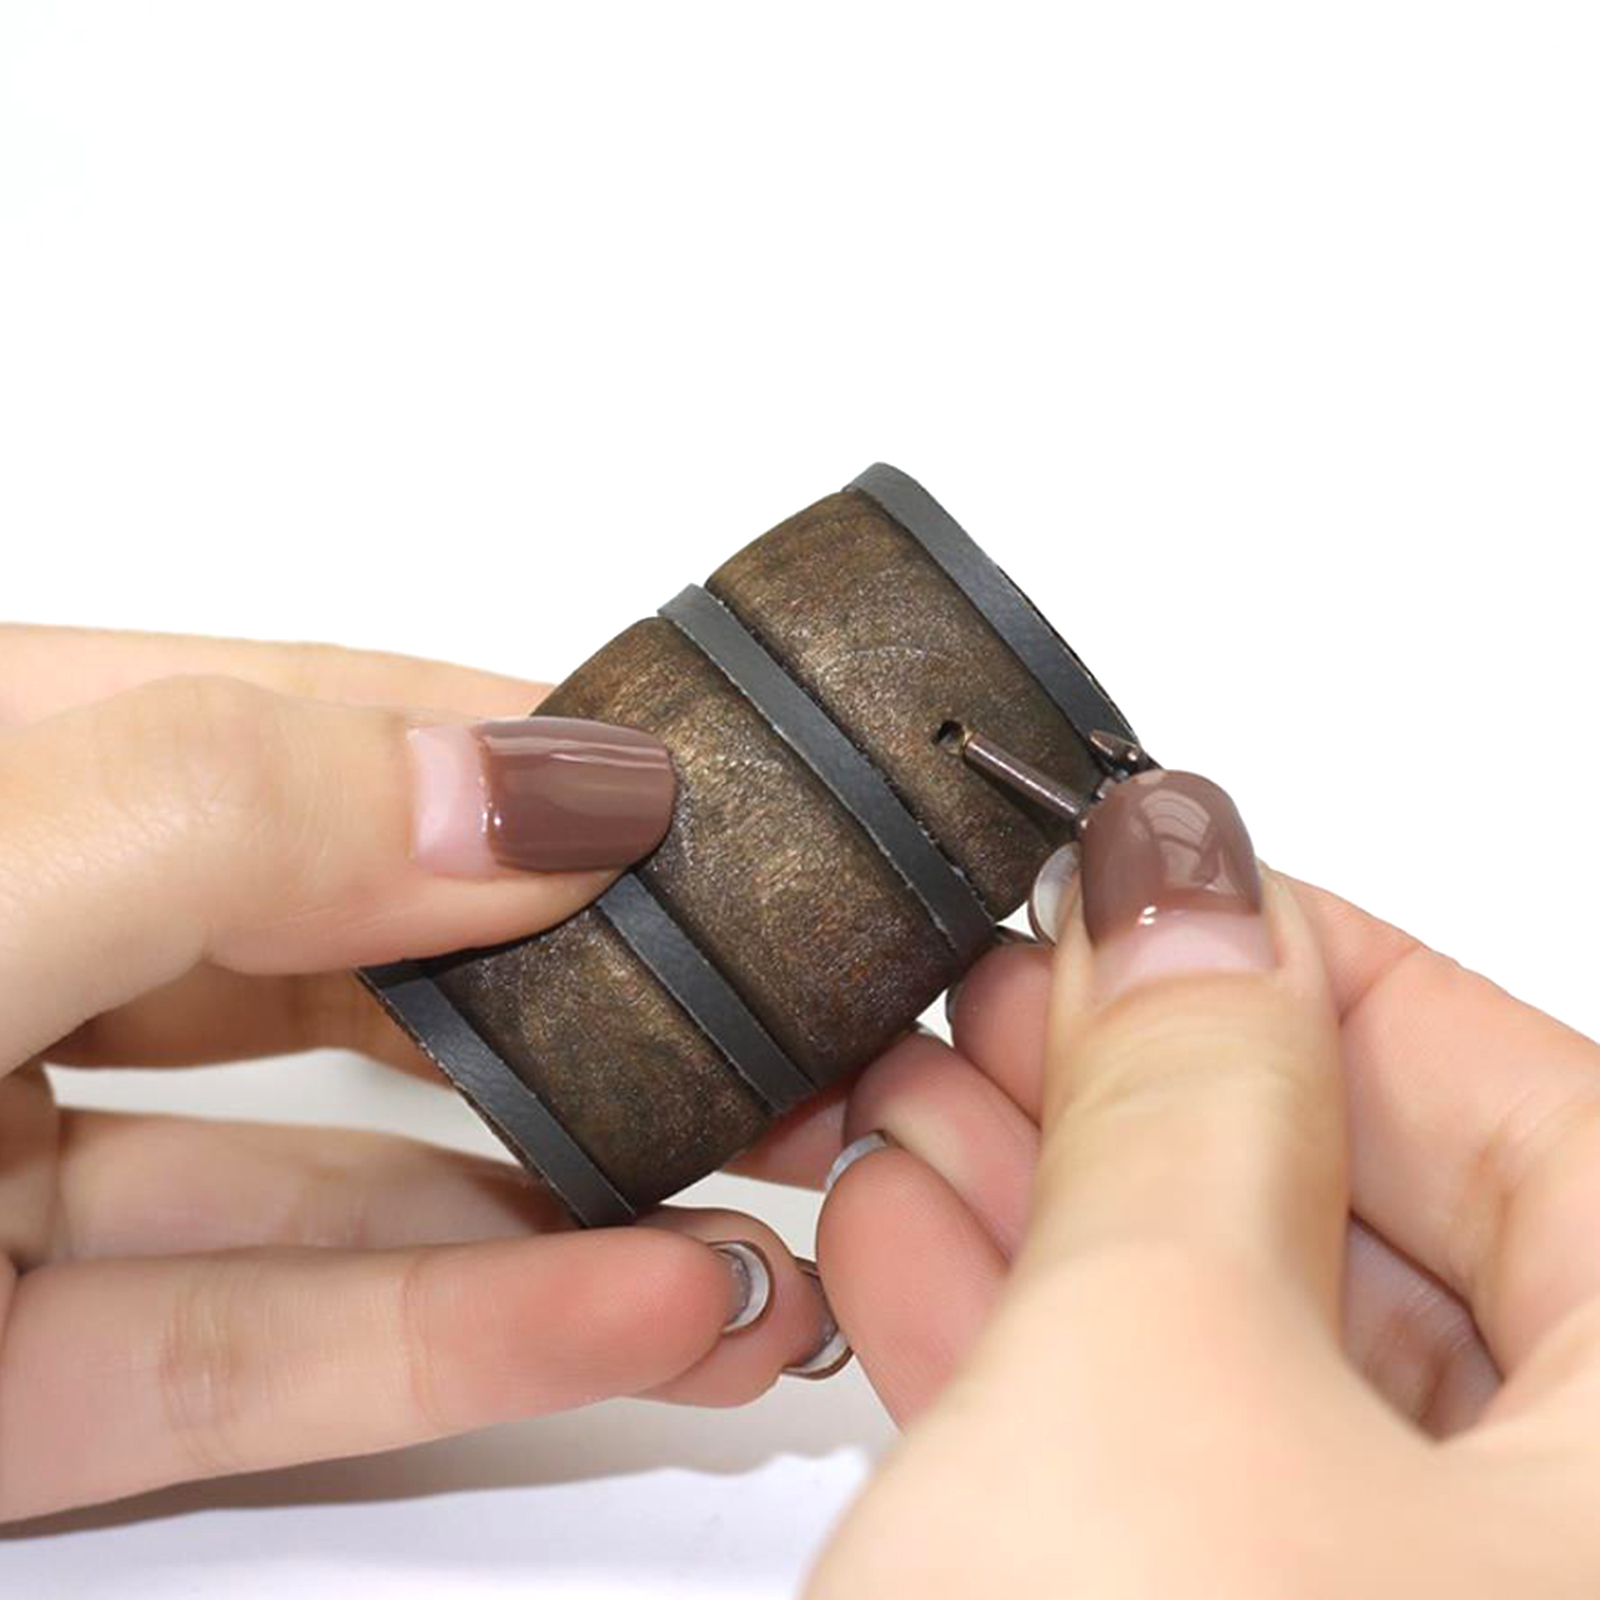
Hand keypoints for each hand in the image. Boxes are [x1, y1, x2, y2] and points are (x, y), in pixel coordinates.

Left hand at [0, 626, 838, 1521]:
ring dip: (560, 1201)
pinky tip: (641, 1310)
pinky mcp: (4, 1384)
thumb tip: (538, 793)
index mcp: (3, 777)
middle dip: (584, 998)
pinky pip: (260, 1353)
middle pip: (355, 965)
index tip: (705, 810)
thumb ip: (229, 813)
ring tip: (773, 1202)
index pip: (306, 728)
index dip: (515, 762)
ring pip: (331, 1183)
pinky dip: (458, 1340)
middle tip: (776, 1026)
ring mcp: (1, 1173)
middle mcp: (16, 956)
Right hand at [809, 768, 1599, 1594]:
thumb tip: (1184, 891)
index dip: (1324, 970)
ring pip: (1262, 1370)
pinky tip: (906, 1248)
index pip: (1546, 1123)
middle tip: (1010, 996)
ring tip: (913, 1106)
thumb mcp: (1161, 1374)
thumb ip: (1185, 1099)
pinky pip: (1184, 1488)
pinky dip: (1036, 1369)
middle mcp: (1573, 1571)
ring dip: (1057, 1220)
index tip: (1161, 891)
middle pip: (1384, 1244)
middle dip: (1149, 1100)